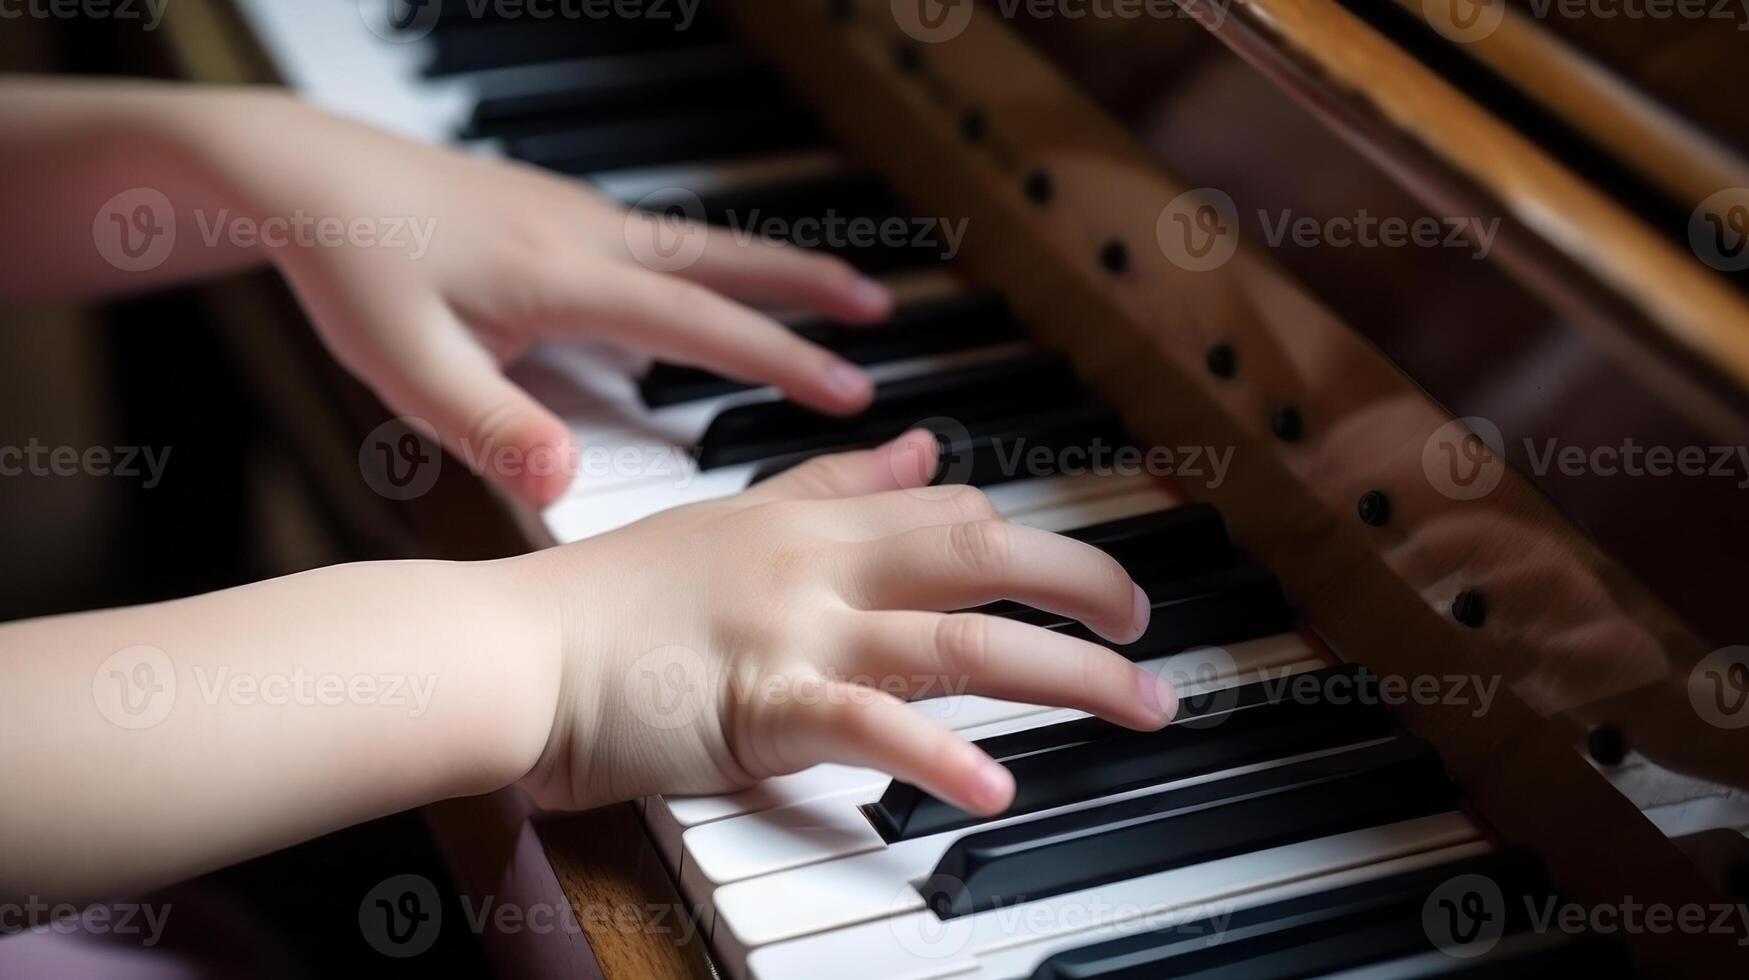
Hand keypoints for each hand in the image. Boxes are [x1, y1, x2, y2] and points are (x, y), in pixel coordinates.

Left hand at [231, 97, 889, 503]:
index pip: (700, 324)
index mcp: (566, 279)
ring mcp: (573, 217)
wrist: (302, 173)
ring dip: (769, 264)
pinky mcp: (553, 212)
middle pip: (726, 259)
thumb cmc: (354, 270)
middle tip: (881, 309)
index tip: (853, 389)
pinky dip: (709, 259)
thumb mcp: (407, 368)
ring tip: (829, 287)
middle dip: (808, 285)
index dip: (782, 360)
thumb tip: (566, 482)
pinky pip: (657, 237)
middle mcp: (587, 237)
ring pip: (698, 242)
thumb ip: (489, 427)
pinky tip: (702, 283)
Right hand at [514, 432, 1176, 814]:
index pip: (950, 511)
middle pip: (983, 556)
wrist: (510, 647)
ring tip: (1140, 704)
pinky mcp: (760, 707)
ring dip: (1068, 673)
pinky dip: (935, 757)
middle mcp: (819, 565)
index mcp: (809, 521)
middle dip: (1085, 585)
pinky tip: (995, 787)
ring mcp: (795, 633)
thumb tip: (924, 449)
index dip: (1033, 536)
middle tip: (1146, 628)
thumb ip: (832, 481)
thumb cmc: (605, 596)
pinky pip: (866, 726)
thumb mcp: (733, 519)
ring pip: (961, 640)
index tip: (1087, 571)